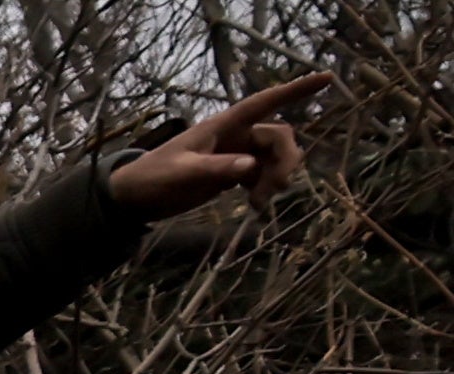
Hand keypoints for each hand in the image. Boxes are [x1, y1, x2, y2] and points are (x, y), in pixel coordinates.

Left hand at [107, 74, 321, 215]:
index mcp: (225, 125)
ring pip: (274, 158)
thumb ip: (216, 169)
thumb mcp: (182, 174)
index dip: (297, 89)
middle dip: (285, 160)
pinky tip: (256, 207)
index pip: (266, 101)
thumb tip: (250, 166)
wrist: (134, 197)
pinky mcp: (232, 172)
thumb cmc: (153, 178)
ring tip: (258, 204)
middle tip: (276, 189)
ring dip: (275, 178)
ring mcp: (236, 153)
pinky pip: (262, 174)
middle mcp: (235, 135)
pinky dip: (264, 189)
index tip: (328, 77)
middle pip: (279, 137)